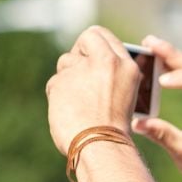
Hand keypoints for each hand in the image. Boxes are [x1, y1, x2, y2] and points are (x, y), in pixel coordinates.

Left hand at [46, 26, 138, 155]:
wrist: (102, 146)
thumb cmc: (114, 128)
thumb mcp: (125, 94)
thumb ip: (110, 74)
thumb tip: (87, 62)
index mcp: (126, 66)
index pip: (101, 35)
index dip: (91, 43)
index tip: (88, 54)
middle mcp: (106, 63)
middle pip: (83, 41)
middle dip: (78, 55)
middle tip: (79, 73)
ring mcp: (82, 70)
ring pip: (66, 62)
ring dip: (68, 78)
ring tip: (79, 102)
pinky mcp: (61, 81)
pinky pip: (55, 82)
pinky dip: (59, 96)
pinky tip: (69, 111)